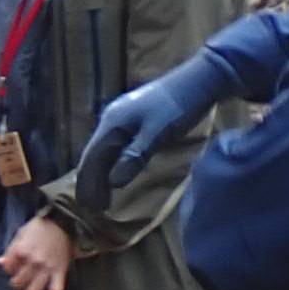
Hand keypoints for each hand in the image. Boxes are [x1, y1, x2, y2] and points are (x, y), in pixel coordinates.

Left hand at [0, 214, 76, 289]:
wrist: (62, 222)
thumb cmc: (39, 228)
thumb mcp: (20, 234)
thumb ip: (10, 250)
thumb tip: (0, 262)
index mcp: (21, 250)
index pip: (8, 269)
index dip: (8, 271)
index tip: (12, 271)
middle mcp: (33, 261)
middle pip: (19, 282)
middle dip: (16, 286)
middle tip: (17, 285)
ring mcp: (47, 267)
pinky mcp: (60, 271)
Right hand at [72, 48, 241, 209]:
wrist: (199, 81)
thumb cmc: (178, 107)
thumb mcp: (157, 133)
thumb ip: (134, 156)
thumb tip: (113, 183)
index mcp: (112, 123)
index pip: (92, 158)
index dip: (89, 184)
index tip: (91, 207)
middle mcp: (110, 120)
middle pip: (94, 155)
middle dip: (91, 182)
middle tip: (93, 208)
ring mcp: (120, 118)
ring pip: (103, 151)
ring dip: (101, 175)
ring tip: (102, 197)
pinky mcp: (132, 120)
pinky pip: (114, 147)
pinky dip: (111, 164)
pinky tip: (115, 174)